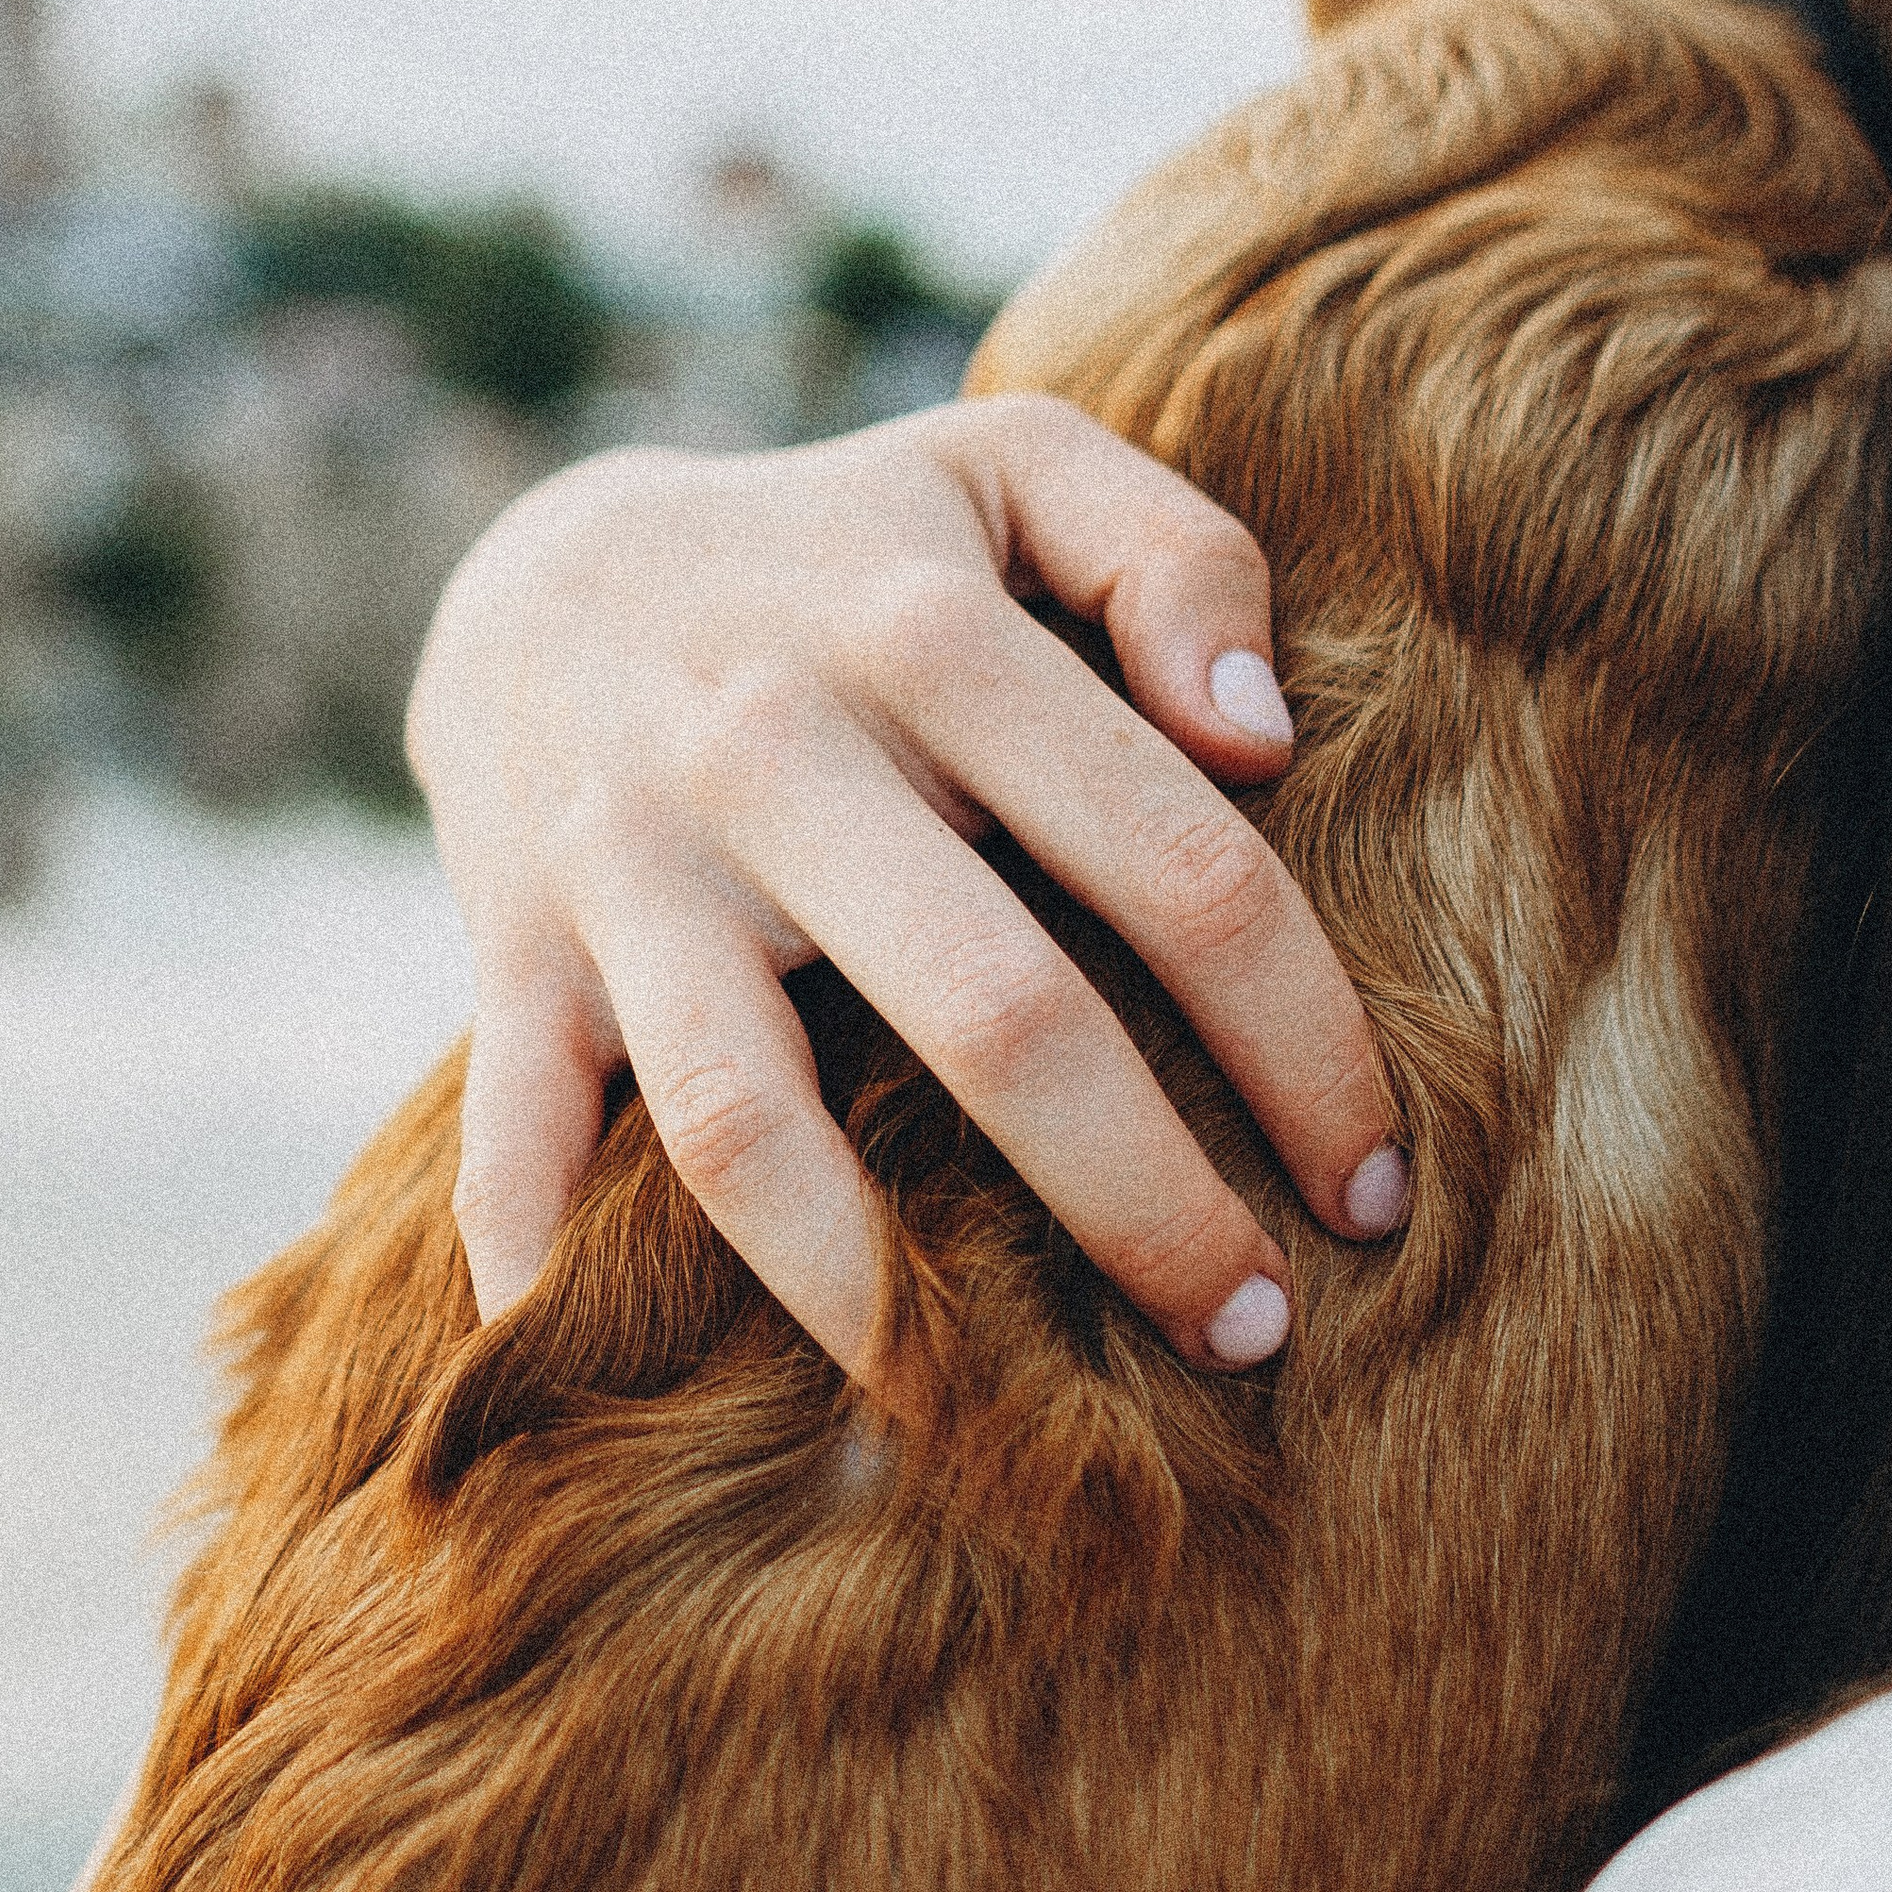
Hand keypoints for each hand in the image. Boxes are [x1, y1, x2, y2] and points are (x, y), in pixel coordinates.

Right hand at [407, 395, 1402, 1383]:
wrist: (528, 574)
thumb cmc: (843, 558)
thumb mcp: (1011, 472)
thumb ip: (1175, 552)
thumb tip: (1260, 734)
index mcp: (927, 633)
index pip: (1173, 863)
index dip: (1302, 1041)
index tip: (1376, 1186)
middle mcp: (772, 751)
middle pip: (993, 1017)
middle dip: (1145, 1204)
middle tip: (1254, 1333)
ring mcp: (630, 871)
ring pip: (749, 1124)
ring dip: (878, 1303)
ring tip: (988, 1420)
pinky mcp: (517, 961)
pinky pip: (515, 1139)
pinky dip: (542, 1273)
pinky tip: (615, 1395)